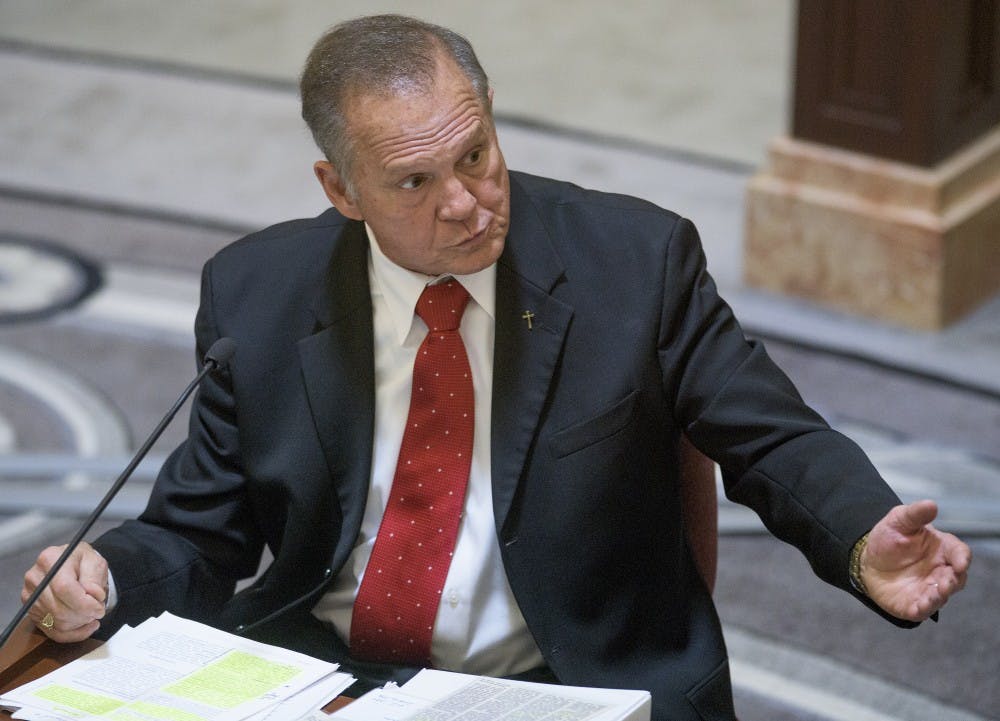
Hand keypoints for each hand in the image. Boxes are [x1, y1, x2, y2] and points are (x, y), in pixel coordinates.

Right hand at [22, 542, 107, 641]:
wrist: (71, 564)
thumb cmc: (83, 561)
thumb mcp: (94, 561)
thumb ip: (94, 577)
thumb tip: (93, 595)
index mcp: (50, 560)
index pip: (64, 588)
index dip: (84, 603)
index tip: (99, 608)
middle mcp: (35, 578)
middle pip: (58, 609)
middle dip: (84, 615)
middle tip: (98, 611)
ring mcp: (30, 597)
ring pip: (56, 622)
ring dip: (79, 623)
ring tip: (92, 614)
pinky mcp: (32, 611)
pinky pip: (51, 631)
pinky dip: (72, 634)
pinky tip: (85, 627)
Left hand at [861, 499, 970, 621]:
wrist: (868, 559)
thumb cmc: (889, 538)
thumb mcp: (899, 521)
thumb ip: (915, 514)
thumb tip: (931, 504)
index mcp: (942, 549)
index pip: (960, 553)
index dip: (962, 558)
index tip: (960, 562)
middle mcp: (940, 571)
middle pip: (956, 579)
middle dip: (954, 581)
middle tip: (947, 581)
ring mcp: (929, 589)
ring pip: (941, 596)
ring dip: (940, 596)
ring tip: (934, 594)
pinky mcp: (914, 604)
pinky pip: (922, 610)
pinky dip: (923, 609)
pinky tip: (919, 607)